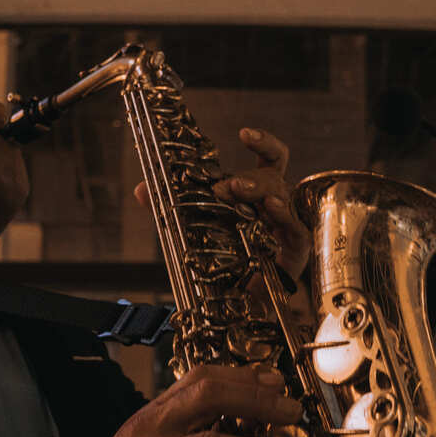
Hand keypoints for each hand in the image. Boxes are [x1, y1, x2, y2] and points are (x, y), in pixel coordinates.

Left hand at [134, 127, 310, 279]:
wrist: (243, 303)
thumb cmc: (228, 260)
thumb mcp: (198, 229)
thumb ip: (172, 208)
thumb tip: (140, 190)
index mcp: (257, 192)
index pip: (269, 158)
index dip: (262, 142)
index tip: (243, 134)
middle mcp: (275, 203)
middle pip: (271, 176)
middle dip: (246, 177)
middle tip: (221, 187)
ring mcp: (287, 224)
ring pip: (281, 195)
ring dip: (259, 190)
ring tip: (238, 191)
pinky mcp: (295, 249)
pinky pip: (295, 227)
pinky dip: (284, 215)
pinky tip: (271, 209)